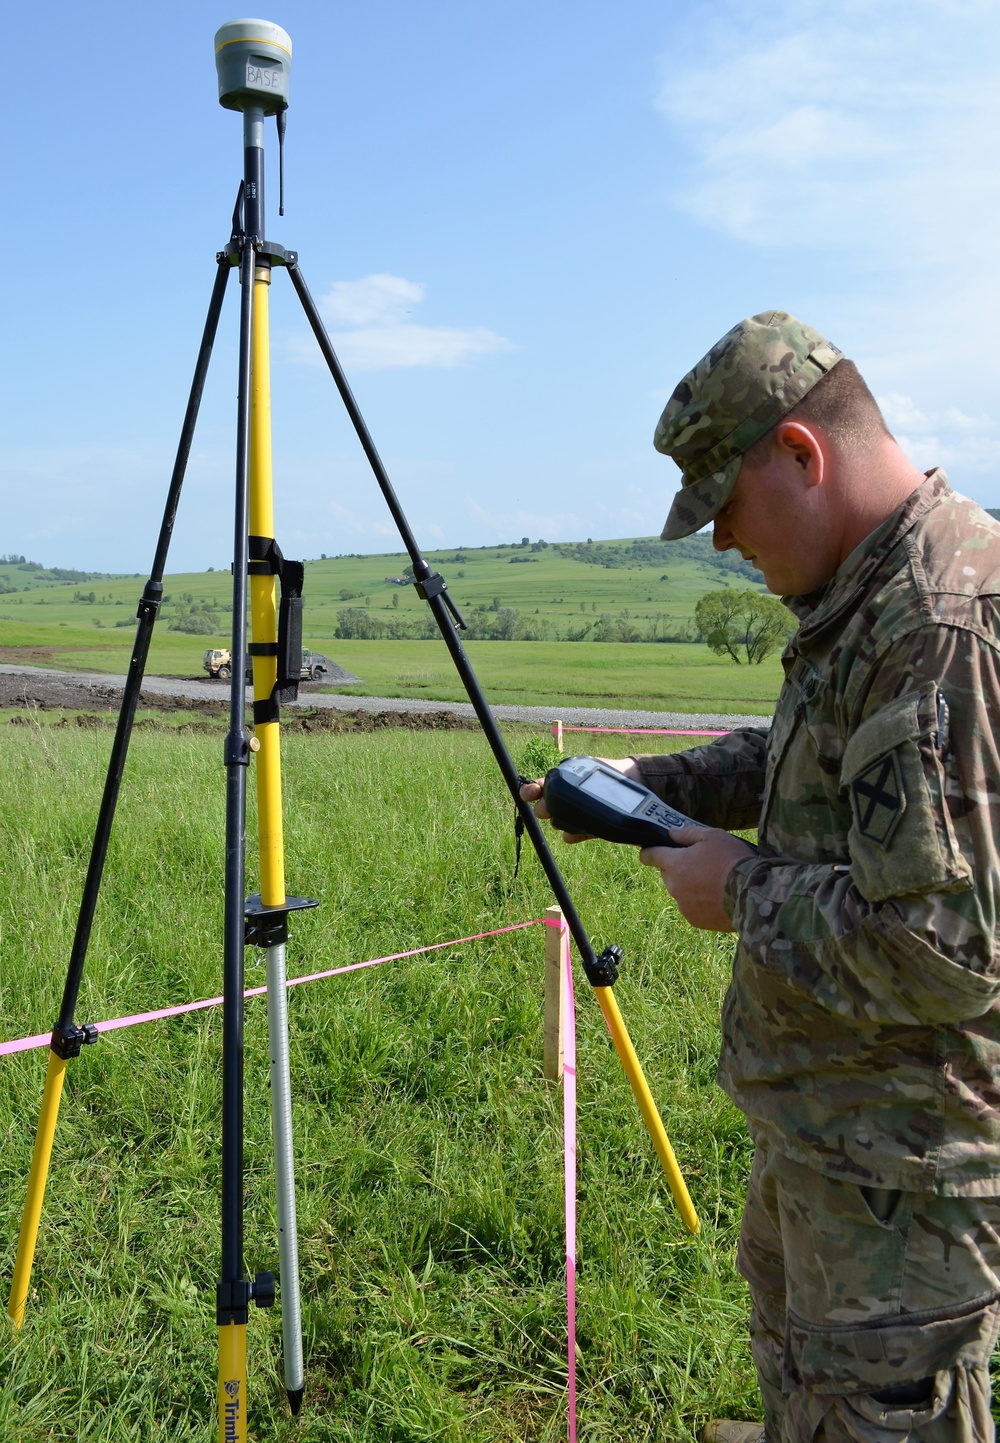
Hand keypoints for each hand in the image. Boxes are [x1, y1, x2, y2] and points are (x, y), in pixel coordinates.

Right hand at [518, 756, 639, 843]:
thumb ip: (573, 773)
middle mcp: (566, 799)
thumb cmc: (610, 770)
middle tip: (547, 807)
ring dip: (558, 820)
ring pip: (558, 821)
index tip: (527, 793)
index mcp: (562, 781)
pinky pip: (574, 834)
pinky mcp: (590, 827)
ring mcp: (577, 814)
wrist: (636, 781)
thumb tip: (555, 783)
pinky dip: (571, 834)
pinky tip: (571, 834)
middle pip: (545, 807)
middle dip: (544, 807)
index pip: (539, 787)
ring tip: (563, 818)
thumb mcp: (589, 766)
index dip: (530, 790)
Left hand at [639, 825, 754, 931]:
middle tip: (700, 864)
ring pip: (680, 892)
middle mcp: (674, 886)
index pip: (651, 856)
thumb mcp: (712, 836)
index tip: (646, 853)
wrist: (751, 895)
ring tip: (714, 882)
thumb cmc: (732, 860)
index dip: (648, 853)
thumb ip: (687, 833)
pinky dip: (700, 902)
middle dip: (678, 869)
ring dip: (690, 886)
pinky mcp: (695, 920)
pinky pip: (692, 908)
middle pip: (668, 874)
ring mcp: (683, 905)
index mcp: (675, 864)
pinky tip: (717, 897)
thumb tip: (671, 833)